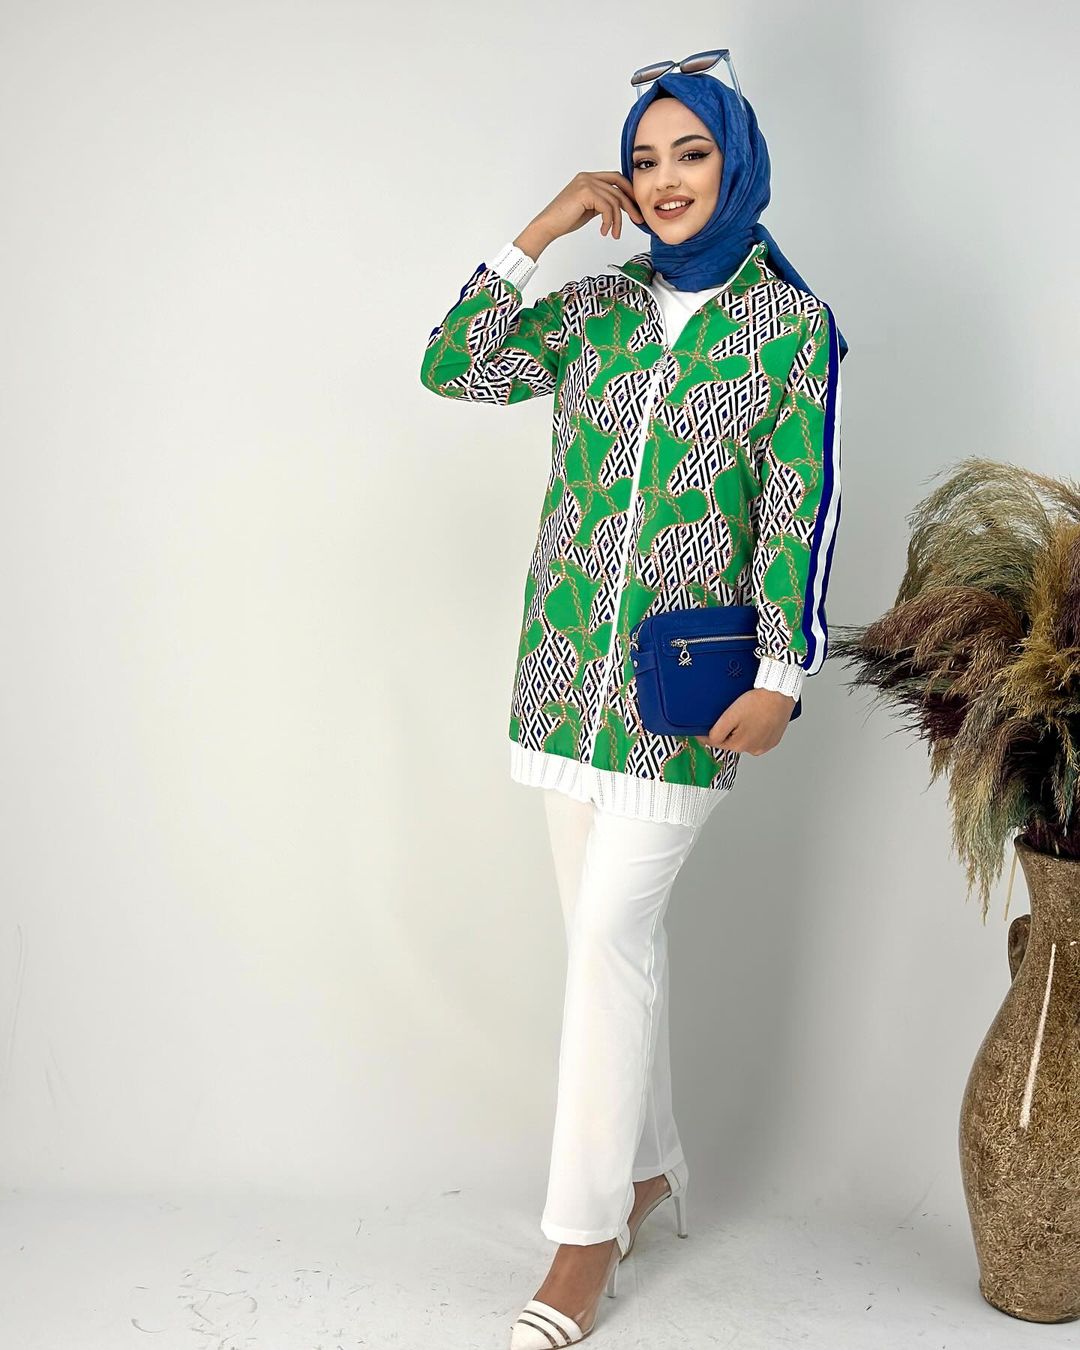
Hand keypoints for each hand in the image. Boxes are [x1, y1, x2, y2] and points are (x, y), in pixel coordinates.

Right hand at [518, 172, 644, 254]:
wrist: (548, 225)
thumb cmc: (565, 219)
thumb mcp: (588, 208)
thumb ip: (601, 202)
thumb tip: (618, 207)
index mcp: (588, 178)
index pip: (616, 178)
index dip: (628, 191)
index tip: (635, 207)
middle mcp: (588, 177)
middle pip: (619, 187)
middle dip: (631, 204)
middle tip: (638, 220)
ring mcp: (586, 183)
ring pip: (614, 200)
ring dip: (618, 220)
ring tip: (614, 233)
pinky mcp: (586, 192)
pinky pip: (607, 207)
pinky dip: (609, 221)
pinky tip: (604, 231)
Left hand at [697, 688, 795, 755]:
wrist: (780, 694)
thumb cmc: (758, 702)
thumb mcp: (730, 716)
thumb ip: (717, 732)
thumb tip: (707, 740)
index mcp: (739, 745)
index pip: (715, 743)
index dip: (706, 734)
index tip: (701, 729)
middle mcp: (752, 750)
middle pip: (731, 742)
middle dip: (727, 731)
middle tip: (731, 714)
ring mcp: (764, 746)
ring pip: (745, 740)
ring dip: (741, 731)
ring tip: (747, 715)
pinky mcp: (773, 740)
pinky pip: (758, 737)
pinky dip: (754, 730)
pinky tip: (756, 719)